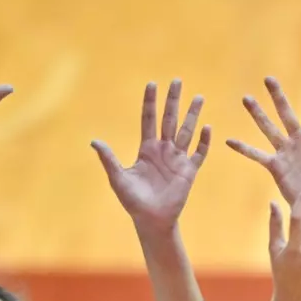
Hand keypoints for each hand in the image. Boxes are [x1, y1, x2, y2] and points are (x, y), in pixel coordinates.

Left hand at [90, 81, 211, 232]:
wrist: (151, 220)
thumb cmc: (133, 201)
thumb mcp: (118, 178)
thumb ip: (109, 159)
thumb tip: (94, 141)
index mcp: (146, 149)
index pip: (149, 119)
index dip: (150, 102)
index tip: (152, 84)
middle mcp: (163, 150)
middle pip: (169, 119)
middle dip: (173, 100)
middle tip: (177, 81)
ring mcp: (177, 159)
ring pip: (187, 131)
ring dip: (192, 115)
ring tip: (198, 97)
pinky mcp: (189, 171)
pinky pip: (198, 153)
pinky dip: (203, 141)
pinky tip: (207, 127)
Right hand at [227, 70, 300, 204]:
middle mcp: (299, 139)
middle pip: (286, 113)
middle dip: (278, 96)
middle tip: (268, 78)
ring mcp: (286, 151)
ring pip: (269, 128)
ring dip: (258, 115)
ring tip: (247, 98)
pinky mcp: (276, 166)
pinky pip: (257, 155)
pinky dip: (244, 148)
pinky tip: (228, 141)